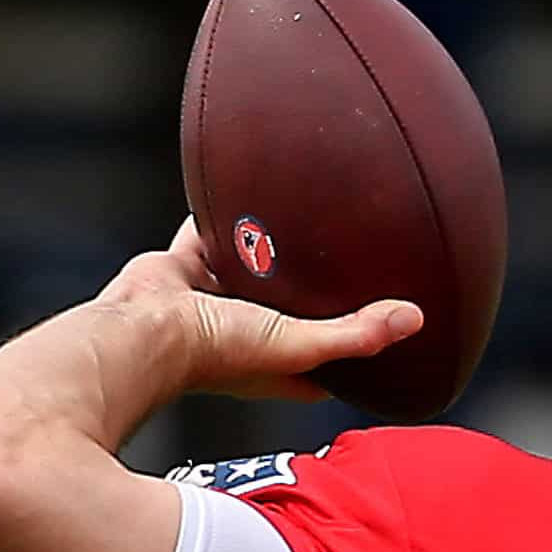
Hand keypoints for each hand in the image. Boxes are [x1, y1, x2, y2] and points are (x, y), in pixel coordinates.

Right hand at [94, 216, 423, 401]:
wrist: (137, 331)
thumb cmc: (210, 354)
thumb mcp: (298, 344)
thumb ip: (354, 334)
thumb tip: (414, 320)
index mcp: (284, 361)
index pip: (337, 352)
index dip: (364, 338)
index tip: (393, 314)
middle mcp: (254, 332)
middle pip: (301, 304)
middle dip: (323, 286)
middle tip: (357, 253)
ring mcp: (221, 300)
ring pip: (260, 267)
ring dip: (278, 248)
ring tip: (311, 216)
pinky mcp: (191, 268)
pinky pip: (215, 233)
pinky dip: (228, 215)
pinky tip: (249, 190)